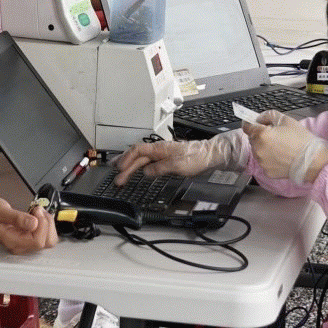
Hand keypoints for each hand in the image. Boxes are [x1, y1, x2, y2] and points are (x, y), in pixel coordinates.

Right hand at [0, 196, 57, 254]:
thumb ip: (17, 218)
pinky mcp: (26, 236)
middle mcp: (19, 245)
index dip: (42, 225)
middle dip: (47, 224)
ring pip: (47, 239)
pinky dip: (44, 223)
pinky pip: (43, 234)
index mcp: (13, 242)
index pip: (39, 241)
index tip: (35, 211)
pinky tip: (36, 214)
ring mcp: (23, 241)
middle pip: (47, 242)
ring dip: (47, 223)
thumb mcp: (0, 211)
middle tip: (37, 210)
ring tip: (37, 211)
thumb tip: (33, 223)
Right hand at [114, 132, 246, 183]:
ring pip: (142, 158)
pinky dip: (140, 165)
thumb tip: (146, 172)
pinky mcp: (167, 158)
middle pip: (138, 156)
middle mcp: (160, 150)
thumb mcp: (178, 165)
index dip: (127, 159)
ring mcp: (163, 154)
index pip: (138, 151)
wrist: (210, 155)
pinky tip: (139, 169)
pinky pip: (149, 161)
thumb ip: (160, 168)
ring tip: (120, 170)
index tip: (119, 169)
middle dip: (125, 166)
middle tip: (117, 178)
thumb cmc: (197, 158)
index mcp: (160, 149)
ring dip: (131, 165)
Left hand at [243, 111, 327, 184]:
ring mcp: (262, 162)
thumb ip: (269, 115)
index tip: (254, 123)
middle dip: (260, 136)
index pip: (247, 127)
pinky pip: (265, 162)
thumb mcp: (286, 120)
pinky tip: (281, 157)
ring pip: (258, 152)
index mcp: (261, 135)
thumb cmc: (300, 139)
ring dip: (264, 148)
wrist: (312, 161)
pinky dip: (270, 159)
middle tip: (275, 135)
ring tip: (280, 147)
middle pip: (253, 139)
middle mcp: (258, 149)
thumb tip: (260, 118)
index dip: (250, 123)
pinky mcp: (267, 172)